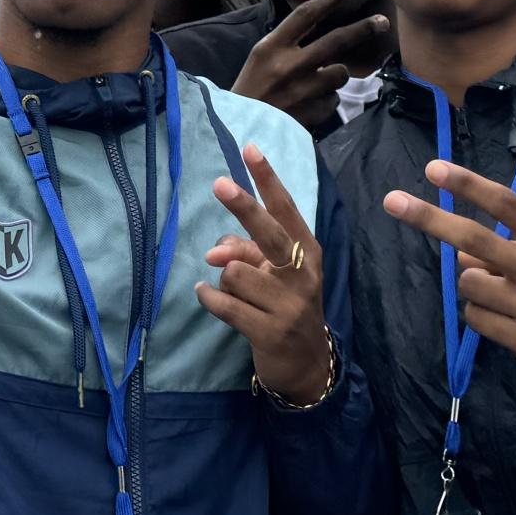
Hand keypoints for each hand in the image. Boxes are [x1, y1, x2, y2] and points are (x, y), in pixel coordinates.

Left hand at [195, 145, 330, 404]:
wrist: (307, 364)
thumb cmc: (285, 305)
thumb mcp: (274, 274)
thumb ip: (247, 252)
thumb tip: (215, 251)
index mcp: (308, 251)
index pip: (286, 209)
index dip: (267, 180)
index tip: (250, 150)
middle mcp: (303, 274)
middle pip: (268, 233)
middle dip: (243, 207)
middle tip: (219, 184)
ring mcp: (289, 305)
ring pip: (236, 272)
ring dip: (223, 279)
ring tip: (232, 291)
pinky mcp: (270, 331)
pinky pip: (225, 304)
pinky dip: (209, 298)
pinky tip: (207, 296)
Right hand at [231, 0, 391, 132]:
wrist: (239, 131)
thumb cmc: (250, 89)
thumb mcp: (261, 58)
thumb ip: (288, 43)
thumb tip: (320, 27)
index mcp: (272, 47)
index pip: (307, 15)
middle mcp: (289, 65)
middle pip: (336, 40)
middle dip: (364, 29)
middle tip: (383, 21)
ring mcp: (303, 90)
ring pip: (340, 73)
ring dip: (335, 75)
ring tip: (315, 84)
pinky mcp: (313, 113)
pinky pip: (333, 100)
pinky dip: (325, 101)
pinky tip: (307, 106)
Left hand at [382, 151, 515, 387]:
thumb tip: (463, 251)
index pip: (506, 204)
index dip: (467, 184)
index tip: (433, 168)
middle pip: (473, 239)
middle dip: (429, 218)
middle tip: (392, 200)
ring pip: (469, 283)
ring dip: (473, 284)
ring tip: (501, 291)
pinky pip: (478, 319)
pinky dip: (481, 314)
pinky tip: (506, 318)